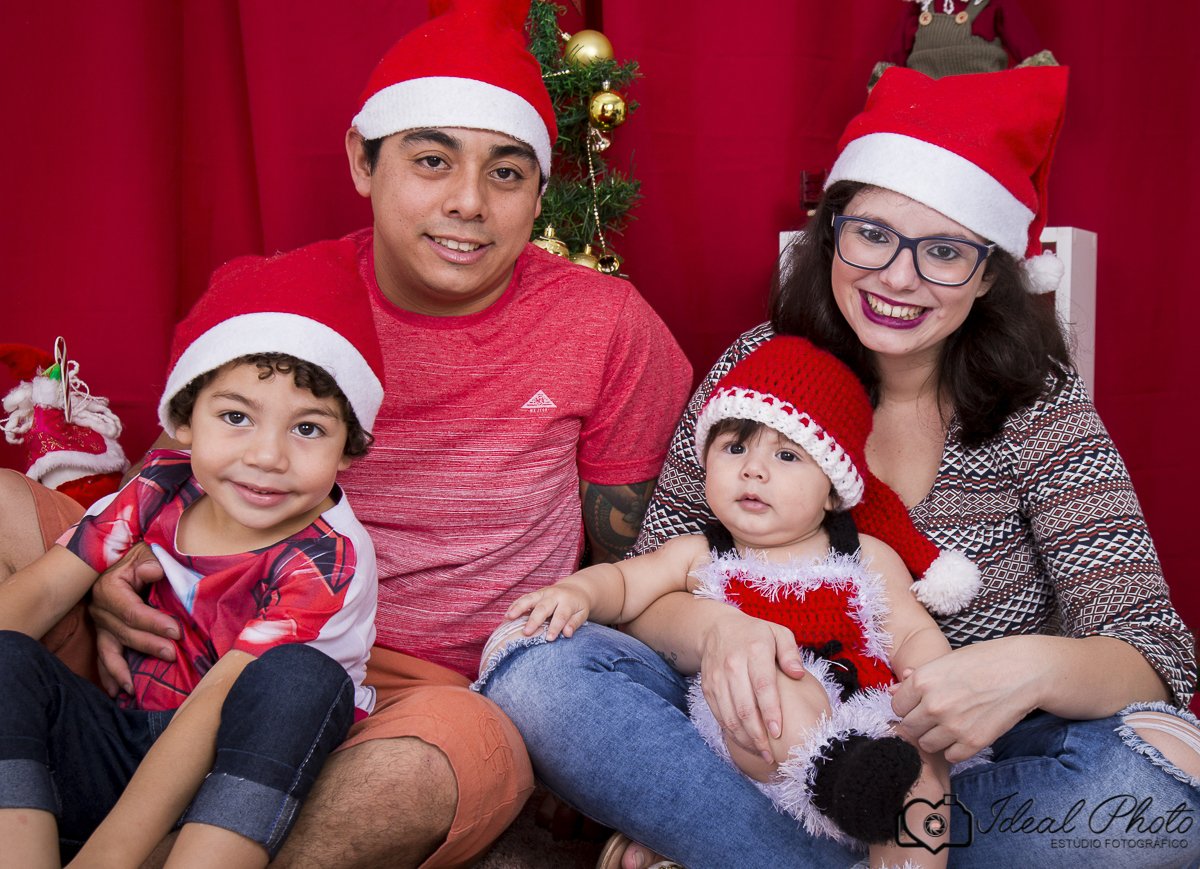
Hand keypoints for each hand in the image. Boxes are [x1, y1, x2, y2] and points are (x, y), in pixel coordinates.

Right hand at [88, 542, 178, 696]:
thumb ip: (150, 562)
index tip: (176, 631)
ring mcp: (100, 625)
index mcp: (109, 589)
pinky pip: (103, 657)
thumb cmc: (139, 556)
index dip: (154, 622)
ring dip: (121, 671)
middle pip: (124, 633)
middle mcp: (100, 609)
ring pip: (109, 651)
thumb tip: (154, 571)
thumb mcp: (145, 552)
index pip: (132, 611)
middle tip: (172, 655)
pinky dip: (108, 675)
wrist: (122, 559)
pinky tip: (116, 691)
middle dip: (149, 645)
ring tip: (133, 689)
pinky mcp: (103, 634)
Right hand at [505, 584, 591, 640]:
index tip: (549, 638)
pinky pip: (524, 598)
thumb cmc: (578, 605)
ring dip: (518, 608)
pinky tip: (507, 614)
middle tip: (526, 632)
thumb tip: (567, 633)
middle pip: (543, 607)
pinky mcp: (536, 594)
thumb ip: (575, 623)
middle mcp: (554, 595)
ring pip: (529, 599)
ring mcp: (543, 593)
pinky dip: (515, 605)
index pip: (560, 615)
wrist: (576, 588)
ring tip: (509, 617)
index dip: (555, 627)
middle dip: (534, 620)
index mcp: (568, 601)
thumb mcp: (582, 614)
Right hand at [699, 608, 805, 762]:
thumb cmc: (754, 634)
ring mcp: (717, 678)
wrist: (716, 627)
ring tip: (760, 753)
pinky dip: (731, 732)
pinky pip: (719, 714)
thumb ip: (790, 653)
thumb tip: (798, 674)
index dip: (770, 711)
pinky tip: (745, 742)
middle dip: (757, 735)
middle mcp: (733, 665)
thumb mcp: (777, 633)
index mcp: (754, 651)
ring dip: (744, 738)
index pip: (762, 686)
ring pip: (729, 715)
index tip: (778, 732)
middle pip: (744, 707)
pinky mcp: (708, 687)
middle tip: (771, 754)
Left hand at [890, 636, 1040, 762]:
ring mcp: (952, 726)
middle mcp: (933, 705)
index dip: (909, 706)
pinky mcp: (972, 742)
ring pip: (926, 744)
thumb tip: (892, 690)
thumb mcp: (945, 662)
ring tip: (952, 723)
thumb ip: (916, 679)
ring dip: (936, 737)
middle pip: (909, 728)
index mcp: (922, 681)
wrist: (1023, 671)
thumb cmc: (983, 661)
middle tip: (937, 715)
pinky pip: (950, 756)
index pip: (897, 707)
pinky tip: (965, 733)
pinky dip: (956, 748)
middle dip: (920, 723)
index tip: (921, 703)